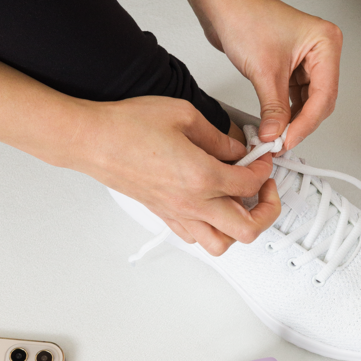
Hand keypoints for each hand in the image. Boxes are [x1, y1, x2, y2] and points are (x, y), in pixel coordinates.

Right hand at [72, 95, 280, 255]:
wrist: (92, 141)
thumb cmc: (128, 127)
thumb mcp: (184, 115)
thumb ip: (219, 136)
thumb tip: (237, 149)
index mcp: (202, 177)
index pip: (251, 183)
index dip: (264, 168)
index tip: (262, 158)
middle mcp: (193, 203)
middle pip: (248, 228)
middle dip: (268, 210)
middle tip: (266, 190)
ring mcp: (178, 214)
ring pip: (222, 244)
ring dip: (239, 228)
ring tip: (242, 205)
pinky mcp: (164, 216)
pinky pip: (197, 238)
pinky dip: (213, 230)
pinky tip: (213, 207)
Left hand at [201, 0, 341, 150]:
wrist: (220, 3)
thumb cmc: (244, 16)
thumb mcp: (263, 71)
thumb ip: (273, 109)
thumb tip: (276, 135)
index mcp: (325, 43)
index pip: (324, 95)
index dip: (306, 123)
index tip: (288, 140)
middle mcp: (320, 50)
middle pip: (319, 101)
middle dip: (300, 123)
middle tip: (281, 141)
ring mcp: (306, 59)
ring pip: (307, 102)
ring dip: (292, 120)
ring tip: (275, 135)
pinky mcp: (291, 66)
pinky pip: (294, 97)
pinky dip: (284, 111)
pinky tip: (274, 123)